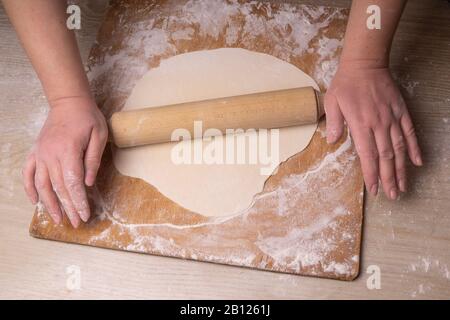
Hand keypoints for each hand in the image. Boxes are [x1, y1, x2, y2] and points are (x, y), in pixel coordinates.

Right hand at [23, 96, 107, 226]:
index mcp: (68, 151)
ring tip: (57, 219)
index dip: (79, 201)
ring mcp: (40, 154)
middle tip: (76, 223)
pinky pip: (28, 173)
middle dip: (68, 207)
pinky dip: (30, 188)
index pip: (73, 183)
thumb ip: (93, 159)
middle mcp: (51, 155)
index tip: (84, 215)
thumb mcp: (99, 135)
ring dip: (49, 204)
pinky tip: (34, 201)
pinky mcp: (36, 152)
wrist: (68, 102)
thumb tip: (88, 183)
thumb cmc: (87, 118)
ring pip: (42, 184)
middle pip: (59, 187)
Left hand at [324, 62, 422, 198]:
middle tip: (392, 195)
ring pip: (399, 148)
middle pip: (386, 157)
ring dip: (402, 169)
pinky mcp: (401, 111)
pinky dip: (415, 148)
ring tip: (403, 186)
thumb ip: (333, 123)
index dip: (371, 174)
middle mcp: (378, 124)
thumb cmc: (345, 84)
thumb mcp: (332, 102)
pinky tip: (418, 162)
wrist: (365, 63)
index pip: (367, 155)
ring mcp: (392, 118)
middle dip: (388, 178)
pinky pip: (410, 132)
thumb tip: (332, 142)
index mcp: (360, 124)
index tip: (374, 189)